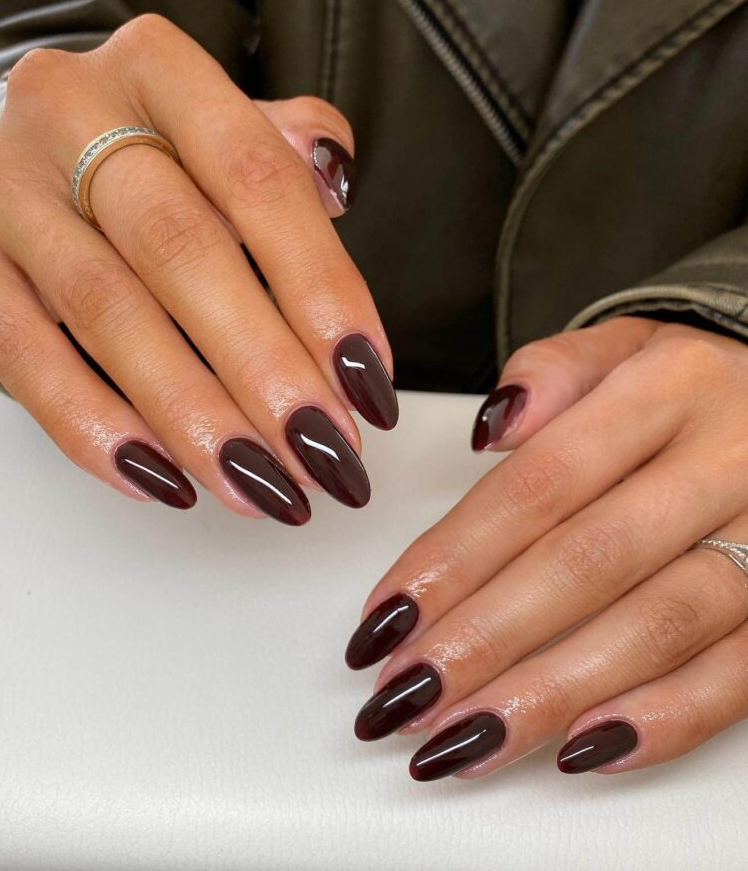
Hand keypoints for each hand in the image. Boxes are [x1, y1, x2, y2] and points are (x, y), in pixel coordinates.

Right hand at [0, 14, 396, 522]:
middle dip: (263, 368)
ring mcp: (5, 190)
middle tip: (322, 452)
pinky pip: (26, 361)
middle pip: (181, 250)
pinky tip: (165, 478)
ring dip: (194, 416)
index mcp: (158, 69)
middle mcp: (69, 112)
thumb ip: (290, 156)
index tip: (366, 380)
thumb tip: (339, 180)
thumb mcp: (228, 132)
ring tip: (261, 483)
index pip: (256, 178)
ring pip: (108, 315)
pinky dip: (98, 429)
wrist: (35, 156)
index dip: (319, 287)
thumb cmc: (157, 157)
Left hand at [345, 317, 747, 778]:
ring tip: (467, 737)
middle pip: (587, 561)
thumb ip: (550, 374)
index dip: (455, 556)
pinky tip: (582, 751)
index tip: (387, 615)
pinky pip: (739, 674)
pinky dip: (663, 721)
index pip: (539, 483)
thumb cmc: (691, 386)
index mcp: (668, 387)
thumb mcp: (623, 347)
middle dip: (485, 638)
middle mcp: (728, 459)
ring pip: (657, 627)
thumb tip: (489, 430)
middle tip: (407, 692)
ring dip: (552, 693)